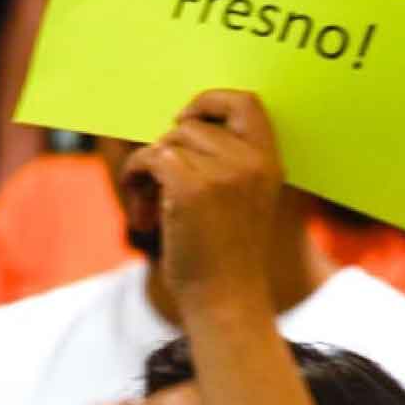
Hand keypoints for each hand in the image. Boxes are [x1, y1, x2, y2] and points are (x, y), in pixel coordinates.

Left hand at [137, 90, 283, 308]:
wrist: (226, 302)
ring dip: (146, 173)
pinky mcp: (190, 188)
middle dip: (165, 154)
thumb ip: (225, 162)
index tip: (184, 122)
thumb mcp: (241, 201)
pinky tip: (142, 216)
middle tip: (157, 189)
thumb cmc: (226, 257)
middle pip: (188, 126)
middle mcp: (250, 161)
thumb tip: (175, 124)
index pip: (245, 101)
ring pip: (165, 144)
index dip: (209, 102)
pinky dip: (135, 180)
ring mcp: (222, 173)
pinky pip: (149, 159)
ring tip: (150, 209)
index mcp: (270, 161)